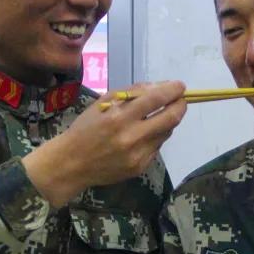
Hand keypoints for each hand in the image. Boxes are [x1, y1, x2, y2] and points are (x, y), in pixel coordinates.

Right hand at [22, 81, 186, 206]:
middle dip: (180, 106)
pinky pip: (156, 147)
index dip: (172, 91)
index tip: (180, 86)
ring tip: (160, 114)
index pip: (156, 100)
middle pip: (170, 119)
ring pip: (166, 133)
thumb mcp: (102, 104)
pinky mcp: (140, 167)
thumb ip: (130, 94)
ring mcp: (138, 155)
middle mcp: (131, 137)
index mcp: (119, 118)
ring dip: (168, 121)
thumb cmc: (85, 129)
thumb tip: (158, 87)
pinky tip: (144, 134)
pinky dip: (155, 136)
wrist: (72, 164)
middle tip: (181, 100)